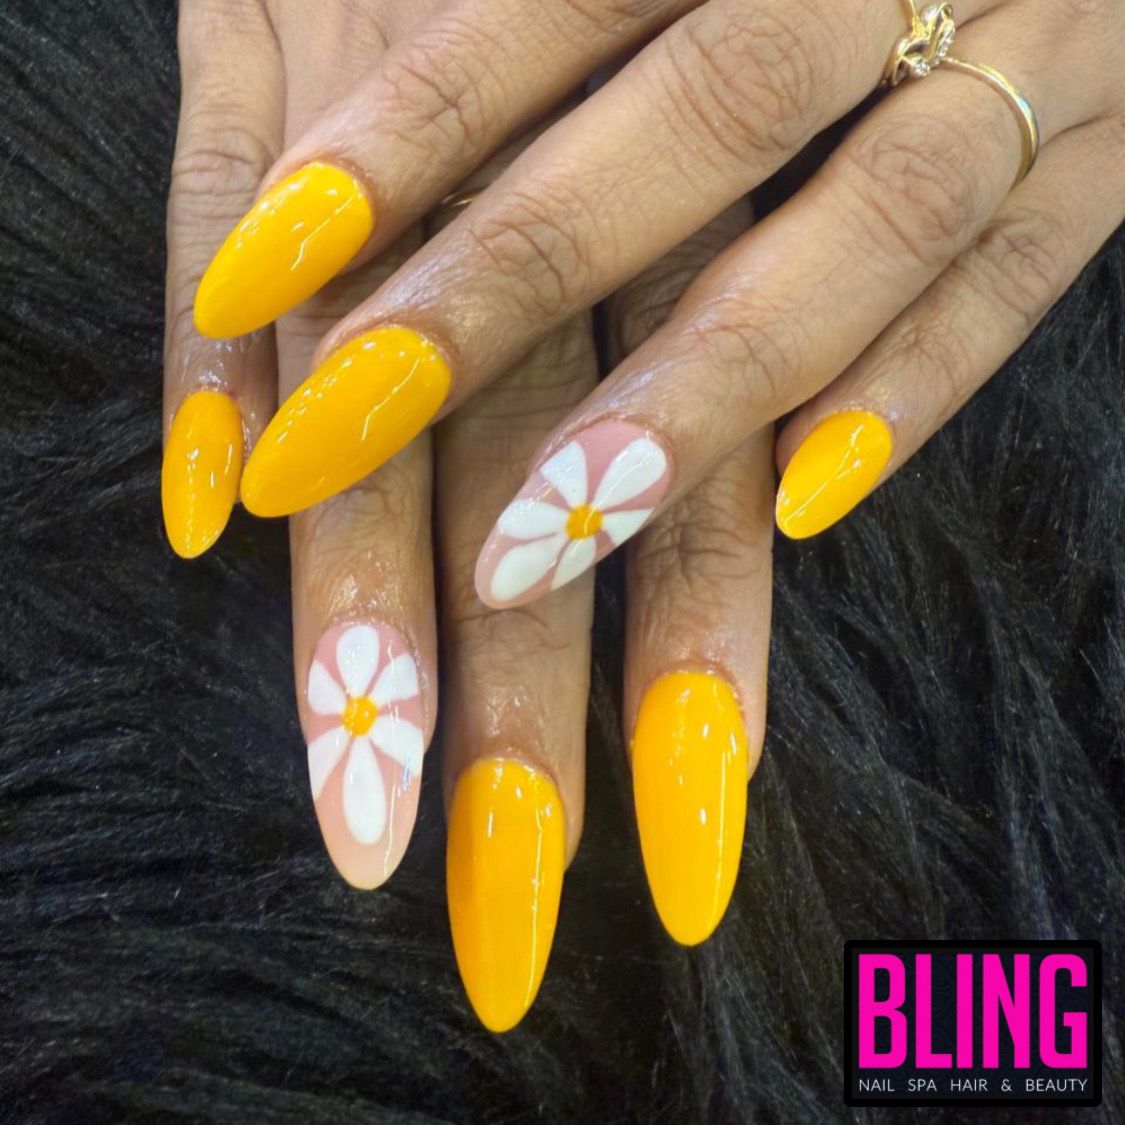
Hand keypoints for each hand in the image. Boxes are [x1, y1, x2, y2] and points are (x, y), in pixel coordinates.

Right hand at [162, 2, 770, 1033]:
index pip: (709, 471)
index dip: (691, 660)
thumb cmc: (614, 18)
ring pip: (381, 364)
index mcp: (714, 199)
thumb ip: (681, 335)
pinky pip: (223, 195)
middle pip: (544, 457)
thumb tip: (625, 542)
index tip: (679, 848)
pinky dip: (208, 365)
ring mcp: (407, 92)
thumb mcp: (691, 148)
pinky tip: (201, 525)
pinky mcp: (264, 19)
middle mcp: (574, 157)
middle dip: (522, 684)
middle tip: (505, 889)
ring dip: (361, 579)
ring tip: (358, 777)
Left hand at [188, 0, 1122, 607]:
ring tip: (526, 550)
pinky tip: (802, 509)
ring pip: (872, 227)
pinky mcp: (1114, 145)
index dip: (393, 145)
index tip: (249, 278)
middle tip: (327, 446)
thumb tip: (311, 184)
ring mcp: (1027, 44)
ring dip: (698, 397)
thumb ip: (509, 14)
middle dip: (501, 296)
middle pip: (689, 128)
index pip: (536, 6)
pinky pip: (1021, 275)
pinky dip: (918, 389)